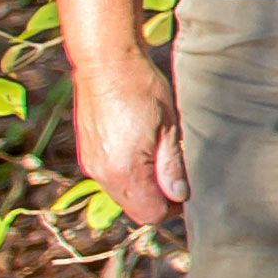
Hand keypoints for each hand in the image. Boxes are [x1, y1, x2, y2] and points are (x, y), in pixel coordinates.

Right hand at [70, 43, 183, 223]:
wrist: (106, 63)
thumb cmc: (142, 89)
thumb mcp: (168, 127)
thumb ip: (172, 166)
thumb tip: (179, 196)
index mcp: (124, 172)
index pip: (151, 214)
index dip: (174, 209)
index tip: (190, 193)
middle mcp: (102, 173)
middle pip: (135, 207)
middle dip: (159, 200)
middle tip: (180, 177)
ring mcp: (91, 163)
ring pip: (122, 193)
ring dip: (144, 187)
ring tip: (163, 159)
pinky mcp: (87, 153)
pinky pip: (110, 177)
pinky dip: (129, 174)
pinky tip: (143, 151)